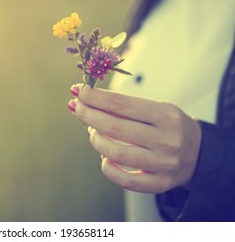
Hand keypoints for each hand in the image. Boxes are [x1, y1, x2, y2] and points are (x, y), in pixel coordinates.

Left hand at [68, 84, 201, 193]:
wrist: (198, 153)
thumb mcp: (156, 108)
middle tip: (76, 106)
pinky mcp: (158, 183)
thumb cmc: (169, 126)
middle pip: (114, 127)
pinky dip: (107, 166)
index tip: (79, 91)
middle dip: (88, 114)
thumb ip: (124, 106)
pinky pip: (124, 180)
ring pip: (115, 153)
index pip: (121, 104)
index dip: (95, 98)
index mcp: (166, 116)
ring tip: (92, 131)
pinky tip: (104, 156)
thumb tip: (84, 97)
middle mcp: (166, 140)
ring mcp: (163, 164)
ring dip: (95, 139)